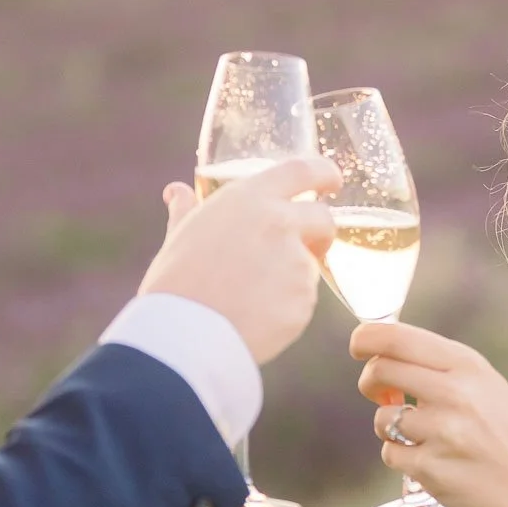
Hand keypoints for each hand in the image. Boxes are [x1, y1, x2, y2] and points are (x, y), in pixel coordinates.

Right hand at [141, 156, 339, 363]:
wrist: (184, 336)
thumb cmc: (175, 284)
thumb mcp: (180, 237)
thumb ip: (187, 210)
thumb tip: (176, 192)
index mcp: (248, 199)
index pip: (302, 170)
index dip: (324, 173)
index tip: (332, 180)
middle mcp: (279, 224)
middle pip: (323, 219)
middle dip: (320, 233)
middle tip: (305, 247)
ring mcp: (296, 263)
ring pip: (310, 265)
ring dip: (293, 277)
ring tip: (252, 296)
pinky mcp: (304, 300)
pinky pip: (304, 300)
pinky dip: (287, 308)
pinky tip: (257, 316)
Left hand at [350, 321, 507, 506]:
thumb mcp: (487, 387)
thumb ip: (441, 368)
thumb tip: (382, 354)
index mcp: (468, 365)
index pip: (396, 337)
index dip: (364, 339)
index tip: (358, 347)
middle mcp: (454, 393)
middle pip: (378, 371)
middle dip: (370, 382)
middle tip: (380, 393)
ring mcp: (441, 432)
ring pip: (381, 419)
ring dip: (391, 428)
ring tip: (425, 437)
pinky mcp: (430, 469)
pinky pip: (391, 455)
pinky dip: (404, 458)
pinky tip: (434, 461)